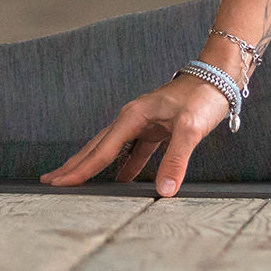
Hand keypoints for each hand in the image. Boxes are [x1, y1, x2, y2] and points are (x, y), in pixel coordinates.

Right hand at [39, 72, 234, 196]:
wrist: (220, 77)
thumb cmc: (203, 97)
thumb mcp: (190, 129)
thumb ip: (175, 160)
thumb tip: (163, 192)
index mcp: (133, 117)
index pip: (101, 150)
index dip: (80, 169)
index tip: (58, 183)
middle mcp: (133, 119)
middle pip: (97, 147)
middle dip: (74, 165)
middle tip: (50, 182)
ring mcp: (144, 124)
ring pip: (112, 149)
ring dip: (93, 165)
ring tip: (75, 181)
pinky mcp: (157, 129)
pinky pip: (133, 152)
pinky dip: (123, 166)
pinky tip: (121, 181)